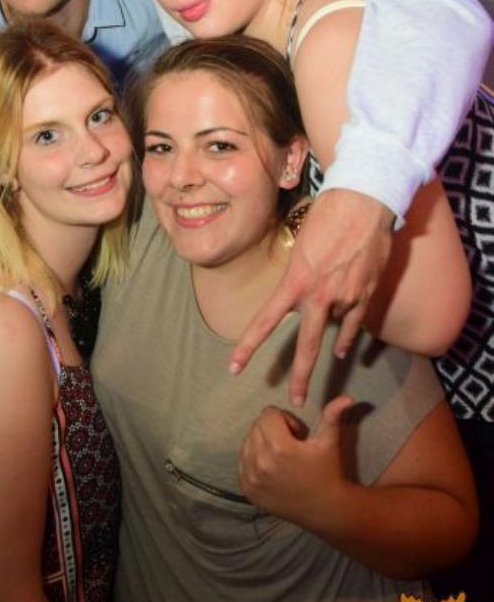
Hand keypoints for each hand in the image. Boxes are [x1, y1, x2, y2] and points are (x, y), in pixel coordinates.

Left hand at [231, 191, 393, 404]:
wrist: (363, 202)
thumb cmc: (327, 216)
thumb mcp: (301, 248)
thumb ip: (300, 277)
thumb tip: (303, 297)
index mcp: (295, 281)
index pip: (266, 321)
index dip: (248, 346)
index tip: (234, 367)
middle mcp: (319, 295)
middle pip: (307, 346)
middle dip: (301, 376)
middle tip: (296, 399)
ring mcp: (345, 297)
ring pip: (333, 325)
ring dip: (329, 319)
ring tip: (330, 302)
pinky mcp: (367, 294)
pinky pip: (356, 326)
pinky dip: (349, 338)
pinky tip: (345, 352)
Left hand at [239, 395, 353, 521]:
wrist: (324, 510)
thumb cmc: (328, 472)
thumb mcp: (329, 443)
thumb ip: (332, 416)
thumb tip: (347, 397)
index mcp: (279, 447)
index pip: (268, 414)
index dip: (285, 420)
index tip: (297, 434)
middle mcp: (260, 462)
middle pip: (256, 426)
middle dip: (272, 429)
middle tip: (291, 445)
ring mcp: (251, 477)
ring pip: (247, 442)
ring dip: (262, 443)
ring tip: (282, 457)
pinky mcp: (246, 489)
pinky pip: (242, 461)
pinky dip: (254, 460)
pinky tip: (273, 469)